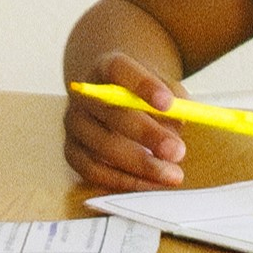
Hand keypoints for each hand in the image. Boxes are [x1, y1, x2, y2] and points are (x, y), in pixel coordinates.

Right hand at [60, 47, 191, 193]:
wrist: (111, 97)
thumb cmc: (142, 94)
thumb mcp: (162, 86)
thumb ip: (175, 100)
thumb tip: (180, 123)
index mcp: (106, 68)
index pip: (119, 71)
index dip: (143, 87)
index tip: (168, 104)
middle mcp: (84, 96)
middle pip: (112, 114)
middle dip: (147, 136)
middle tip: (178, 152)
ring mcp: (75, 125)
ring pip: (103, 148)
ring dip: (140, 165)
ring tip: (172, 175)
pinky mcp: (72, 152)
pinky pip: (95, 171)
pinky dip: (124, 181)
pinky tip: (150, 184)